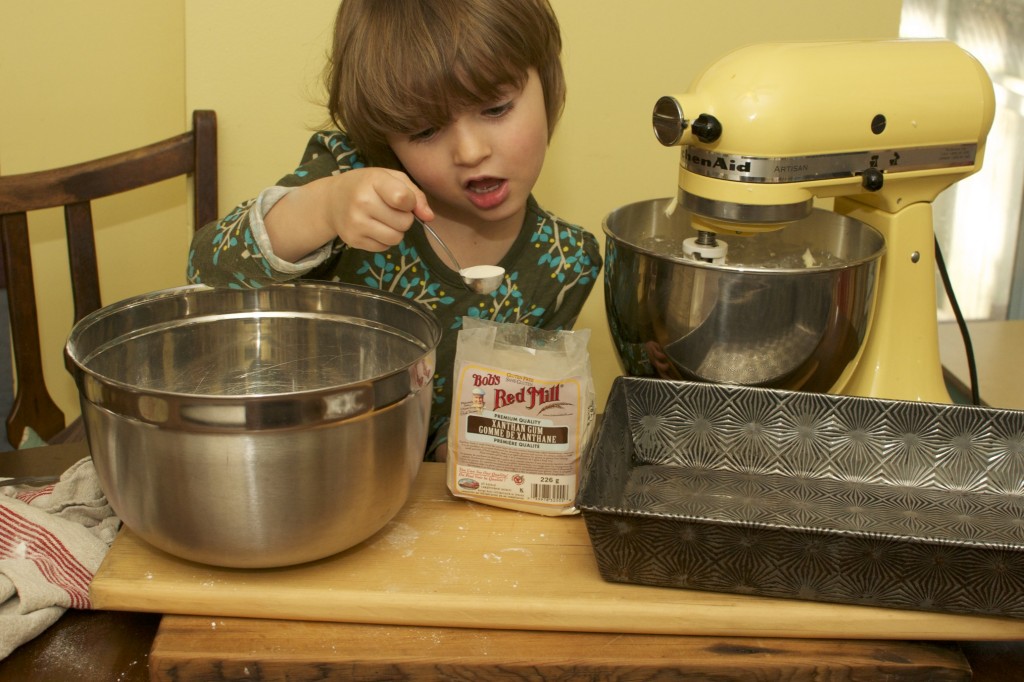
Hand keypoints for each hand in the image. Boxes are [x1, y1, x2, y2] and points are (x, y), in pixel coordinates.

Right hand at [265, 168, 433, 261]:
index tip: (404, 199)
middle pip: (405, 222)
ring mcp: (355, 223)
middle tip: (390, 209)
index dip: (411, 202)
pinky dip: (384, 240)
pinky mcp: (353, 240)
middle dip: (404, 218)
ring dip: (396, 231)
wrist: (332, 199)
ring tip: (384, 219)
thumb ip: (416, 194)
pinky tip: (373, 227)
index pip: (403, 199)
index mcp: (373, 180)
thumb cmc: (368, 185)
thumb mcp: (391, 178)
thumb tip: (429, 217)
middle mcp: (361, 202)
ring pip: (396, 238)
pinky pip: (384, 247)